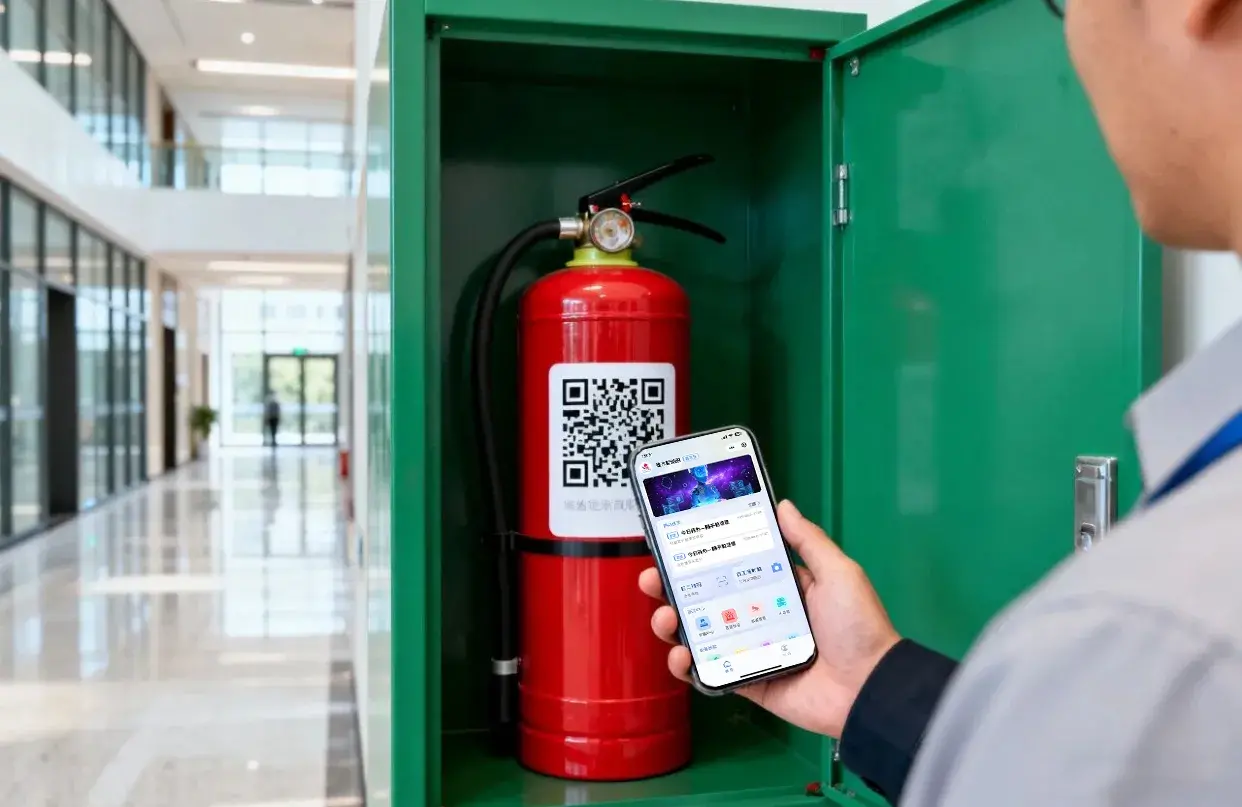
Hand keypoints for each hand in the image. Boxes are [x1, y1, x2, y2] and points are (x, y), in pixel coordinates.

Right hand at [639, 500, 899, 738]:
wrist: (872, 688)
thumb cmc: (861, 629)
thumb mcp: (838, 573)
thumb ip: (808, 540)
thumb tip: (783, 505)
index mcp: (781, 588)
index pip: (732, 566)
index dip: (702, 556)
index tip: (676, 543)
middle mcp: (762, 616)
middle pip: (705, 598)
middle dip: (673, 587)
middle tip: (653, 578)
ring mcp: (752, 649)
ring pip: (699, 634)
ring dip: (673, 625)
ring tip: (666, 618)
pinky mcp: (749, 681)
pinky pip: (710, 673)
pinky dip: (689, 666)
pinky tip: (682, 654)